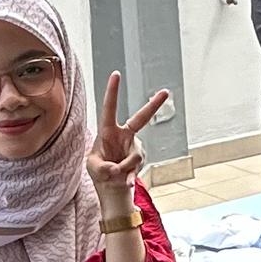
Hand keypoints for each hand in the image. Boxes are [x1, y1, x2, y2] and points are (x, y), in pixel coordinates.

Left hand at [88, 72, 169, 197]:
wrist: (111, 187)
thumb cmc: (99, 171)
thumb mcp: (93, 167)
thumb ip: (102, 167)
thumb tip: (116, 168)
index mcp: (108, 131)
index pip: (110, 108)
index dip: (113, 92)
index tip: (116, 74)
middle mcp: (124, 136)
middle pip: (141, 118)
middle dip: (154, 105)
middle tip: (166, 91)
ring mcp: (134, 148)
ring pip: (135, 155)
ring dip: (123, 168)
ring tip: (114, 176)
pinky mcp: (140, 160)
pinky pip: (137, 167)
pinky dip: (130, 177)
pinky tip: (126, 184)